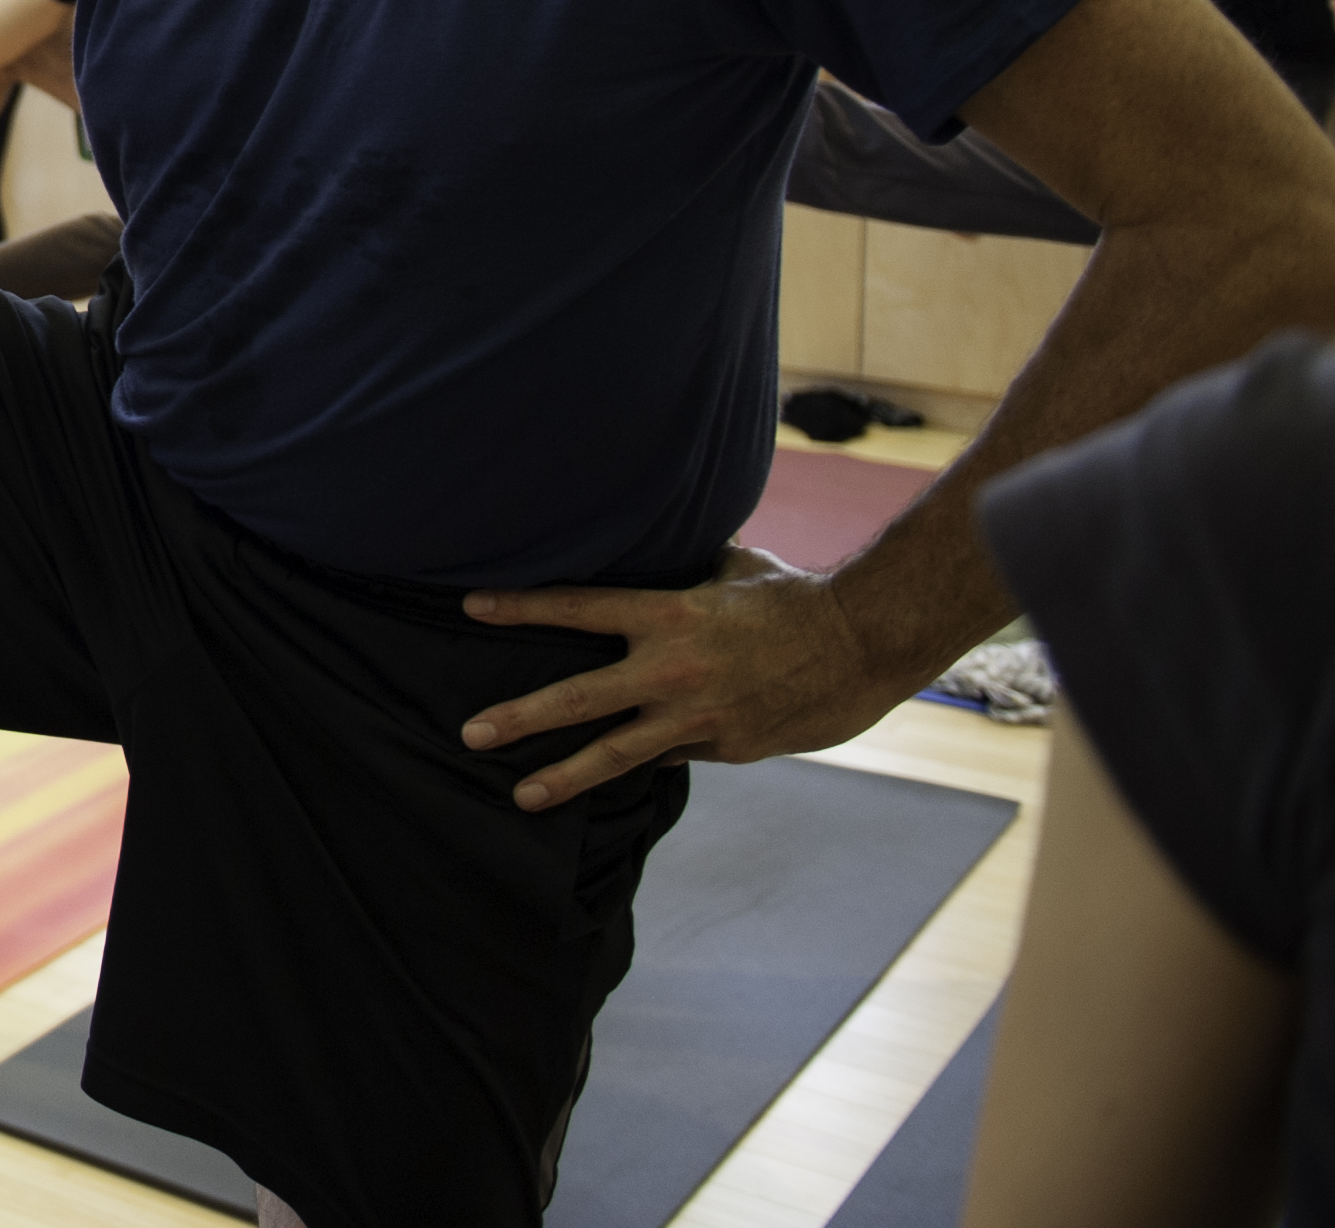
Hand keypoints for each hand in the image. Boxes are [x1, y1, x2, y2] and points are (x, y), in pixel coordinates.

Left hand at [457, 546, 907, 810]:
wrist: (864, 642)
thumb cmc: (794, 596)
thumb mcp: (731, 568)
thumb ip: (685, 568)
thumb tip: (661, 539)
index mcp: (667, 614)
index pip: (576, 608)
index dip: (521, 606)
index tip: (471, 607)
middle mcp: (671, 669)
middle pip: (578, 697)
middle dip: (520, 717)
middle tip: (472, 733)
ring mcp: (697, 716)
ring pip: (616, 753)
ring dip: (564, 775)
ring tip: (522, 796)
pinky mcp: (727, 748)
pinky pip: (671, 756)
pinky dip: (646, 759)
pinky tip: (614, 775)